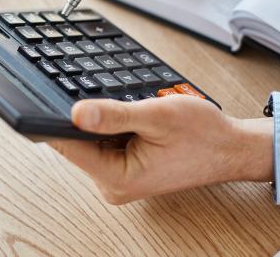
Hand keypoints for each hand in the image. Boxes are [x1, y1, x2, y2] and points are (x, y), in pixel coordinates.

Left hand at [49, 96, 272, 204]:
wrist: (230, 148)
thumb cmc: (203, 136)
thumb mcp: (157, 116)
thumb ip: (114, 115)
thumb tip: (75, 113)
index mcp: (117, 178)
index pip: (69, 146)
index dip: (57, 119)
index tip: (48, 96)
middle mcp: (113, 184)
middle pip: (78, 143)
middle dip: (90, 118)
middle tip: (118, 102)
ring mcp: (118, 179)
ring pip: (92, 141)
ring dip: (106, 122)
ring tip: (136, 114)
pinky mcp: (124, 170)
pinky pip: (106, 143)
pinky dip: (115, 127)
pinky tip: (136, 121)